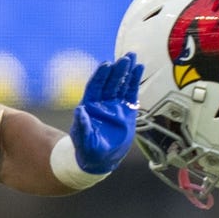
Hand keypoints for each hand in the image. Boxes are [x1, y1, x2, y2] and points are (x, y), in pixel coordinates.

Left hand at [70, 53, 142, 173]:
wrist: (99, 159)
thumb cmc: (87, 149)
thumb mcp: (83, 139)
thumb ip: (82, 125)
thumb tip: (79, 110)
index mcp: (90, 105)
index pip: (95, 86)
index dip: (100, 75)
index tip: (107, 64)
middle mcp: (102, 102)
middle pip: (110, 82)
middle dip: (117, 69)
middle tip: (125, 58)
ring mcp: (115, 105)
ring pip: (121, 84)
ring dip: (127, 71)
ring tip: (133, 57)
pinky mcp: (127, 110)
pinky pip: (131, 93)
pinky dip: (134, 81)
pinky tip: (139, 68)